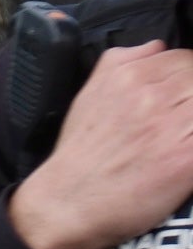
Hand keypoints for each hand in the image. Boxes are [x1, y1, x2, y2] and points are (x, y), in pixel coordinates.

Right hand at [10, 41, 192, 248]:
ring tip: (183, 134)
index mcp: (129, 76)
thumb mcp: (88, 94)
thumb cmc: (80, 153)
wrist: (68, 202)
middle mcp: (152, 94)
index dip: (190, 77)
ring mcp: (173, 125)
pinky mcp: (186, 157)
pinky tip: (187, 152)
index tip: (185, 97)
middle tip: (184, 119)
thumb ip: (121, 61)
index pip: (186, 58)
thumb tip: (156, 45)